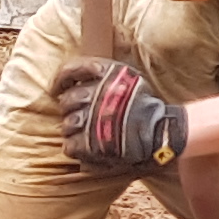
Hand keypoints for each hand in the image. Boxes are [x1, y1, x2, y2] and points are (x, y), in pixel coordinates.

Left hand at [56, 58, 184, 171]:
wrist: (161, 132)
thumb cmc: (145, 106)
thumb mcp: (129, 77)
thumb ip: (104, 74)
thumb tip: (78, 79)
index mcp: (106, 75)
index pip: (70, 71)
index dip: (59, 80)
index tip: (56, 90)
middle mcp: (97, 94)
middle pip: (66, 101)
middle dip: (71, 109)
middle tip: (85, 116)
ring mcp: (92, 119)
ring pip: (67, 124)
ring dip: (74, 130)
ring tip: (89, 132)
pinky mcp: (89, 143)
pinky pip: (70, 145)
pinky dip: (76, 147)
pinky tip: (88, 146)